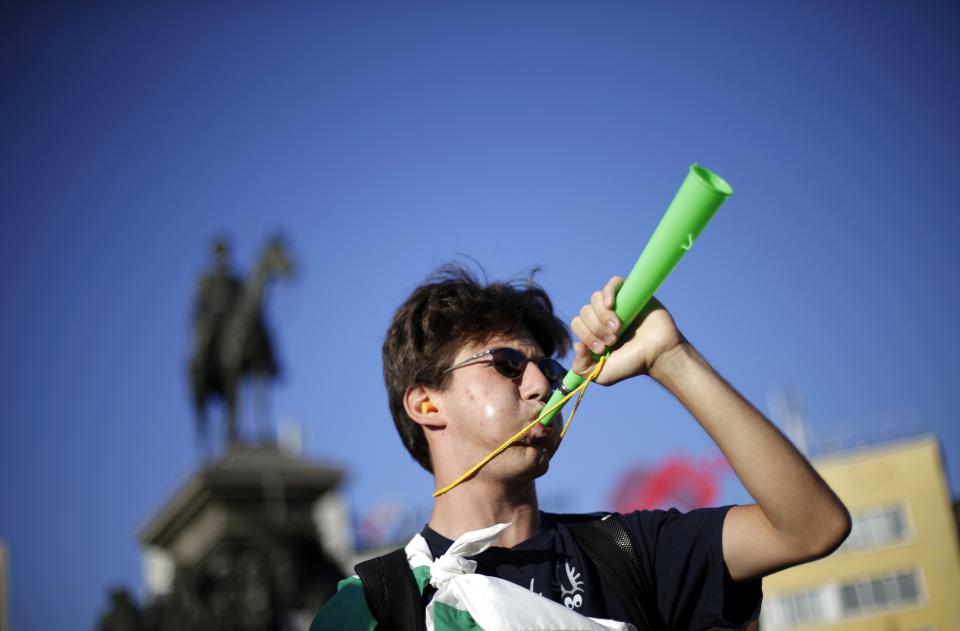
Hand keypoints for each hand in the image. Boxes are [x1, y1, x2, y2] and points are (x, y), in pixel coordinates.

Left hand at [570, 276, 685, 385]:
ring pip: (595, 298)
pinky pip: (613, 283)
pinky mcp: (630, 294)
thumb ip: (582, 368)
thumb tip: (577, 345)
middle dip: (595, 328)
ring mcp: (617, 304)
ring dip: (602, 315)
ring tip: (618, 328)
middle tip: (613, 340)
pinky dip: (608, 292)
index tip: (602, 349)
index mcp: (594, 331)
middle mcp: (603, 316)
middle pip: (585, 311)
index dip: (585, 335)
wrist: (659, 354)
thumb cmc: (633, 364)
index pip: (577, 324)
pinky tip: (610, 305)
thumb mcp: (602, 374)